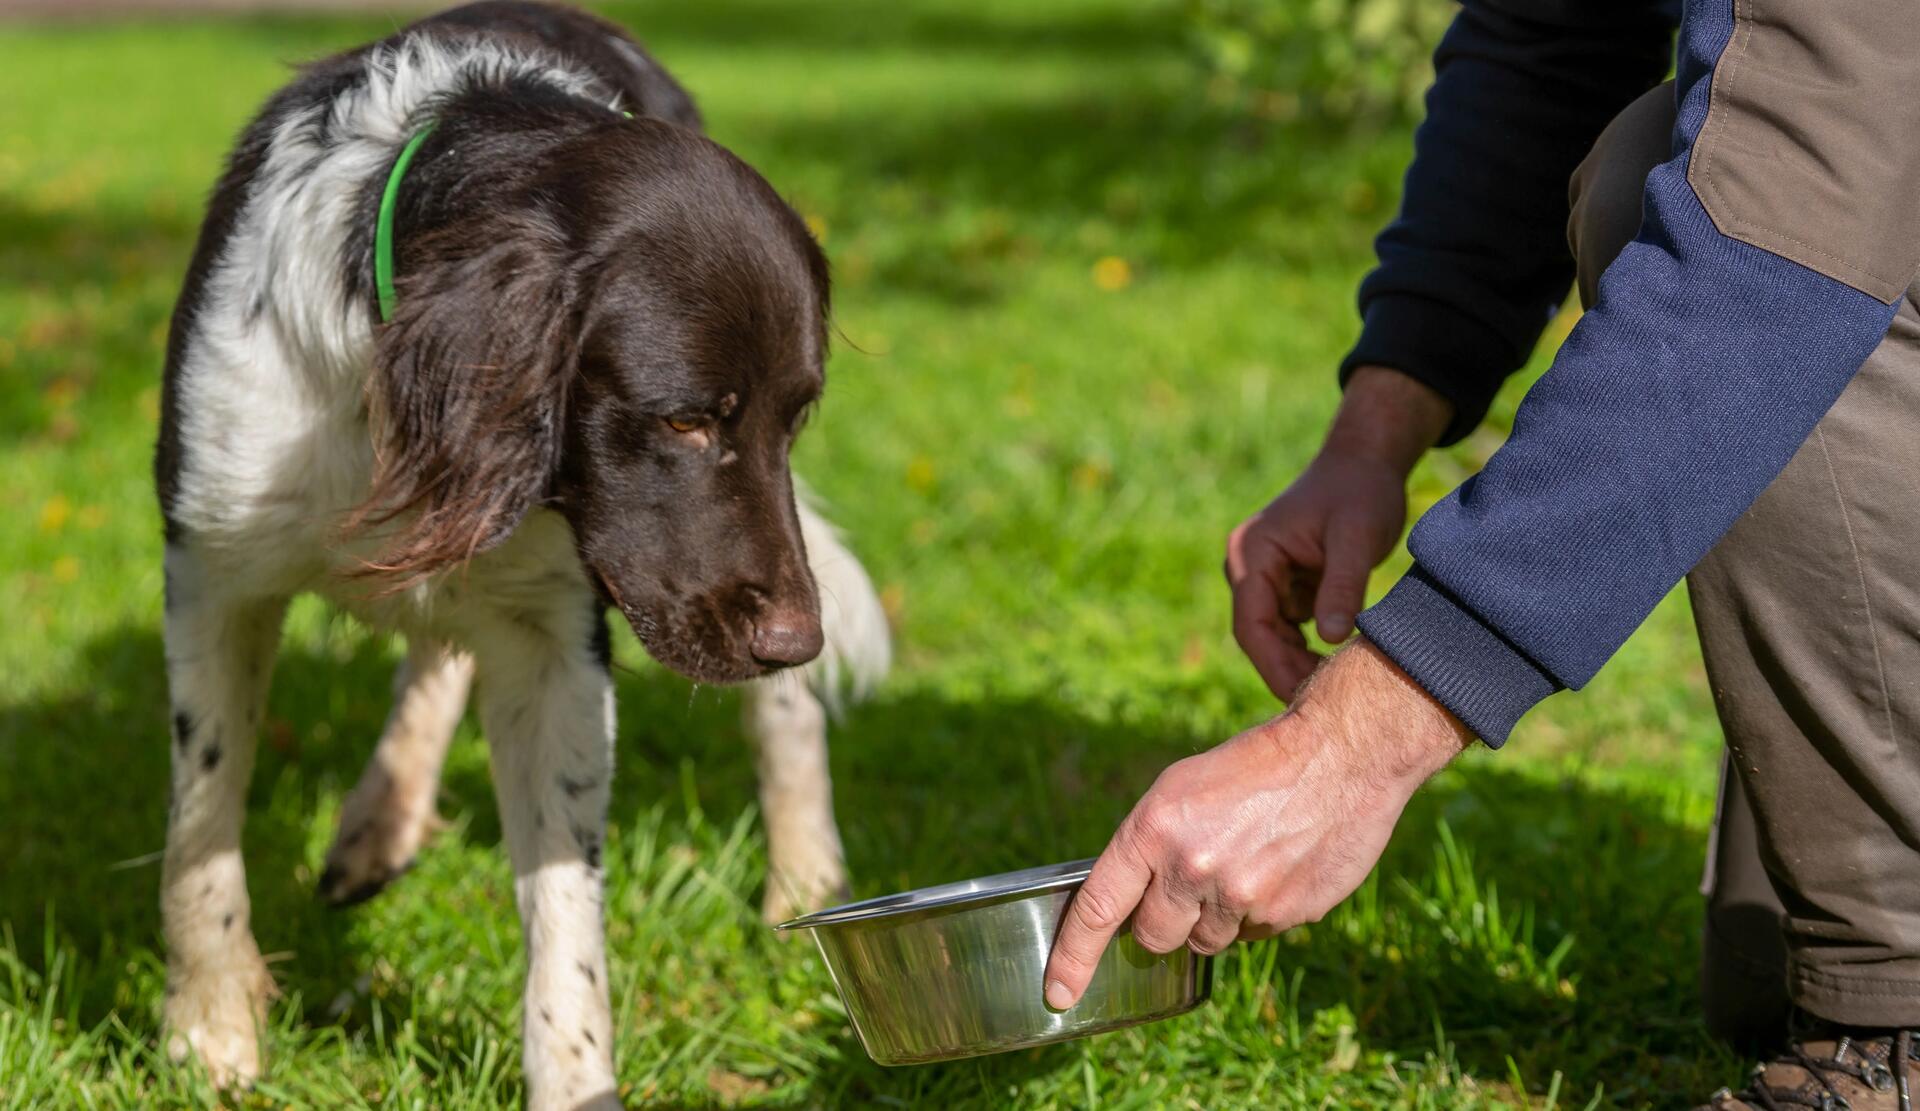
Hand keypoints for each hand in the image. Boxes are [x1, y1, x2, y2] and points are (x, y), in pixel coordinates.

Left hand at [1042, 639, 1470, 1008]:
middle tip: (1189, 883)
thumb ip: (1148, 848)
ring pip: (1205, 942)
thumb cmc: (1252, 766)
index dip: (1073, 957)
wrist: (1340, 755)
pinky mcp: (1286, 914)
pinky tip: (1275, 869)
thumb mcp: (1180, 789)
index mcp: (1154, 829)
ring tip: (1242, 864)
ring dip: (1213, 918)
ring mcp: (1241, 897)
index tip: (1056, 992)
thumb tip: (1127, 907)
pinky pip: (1253, 935)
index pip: (1099, 908)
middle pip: (1153, 937)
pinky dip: (1256, 914)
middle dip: (1162, 922)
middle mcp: (1192, 869)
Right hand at [1226, 366, 1450, 699]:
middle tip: (1324, 706)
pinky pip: (1287, 626)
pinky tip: (1333, 668)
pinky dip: (1306, 648)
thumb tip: (1332, 639)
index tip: (1307, 697)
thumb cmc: (1361, 492)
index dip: (1275, 664)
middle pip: (1257, 634)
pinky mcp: (1284, 583)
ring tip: (1332, 692)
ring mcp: (1264, 576)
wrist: (1366, 462)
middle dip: (1285, 669)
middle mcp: (1248, 566)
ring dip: (1295, 663)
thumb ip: (1342, 586)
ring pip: (1271, 635)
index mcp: (1252, 553)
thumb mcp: (1357, 537)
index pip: (1252, 622)